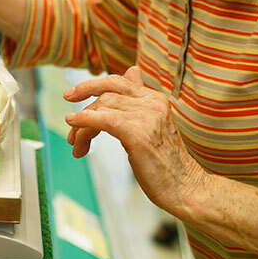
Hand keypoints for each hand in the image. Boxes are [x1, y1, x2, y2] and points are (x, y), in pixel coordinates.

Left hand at [64, 66, 209, 215]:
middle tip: (71, 134)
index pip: (116, 82)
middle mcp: (152, 104)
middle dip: (83, 113)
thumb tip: (132, 70)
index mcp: (155, 99)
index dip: (90, 85)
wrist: (187, 188)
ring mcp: (146, 118)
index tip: (70, 95)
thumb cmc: (167, 161)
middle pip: (105, 96)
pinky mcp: (138, 135)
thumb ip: (139, 97)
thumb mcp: (153, 123)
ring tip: (76, 146)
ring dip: (81, 127)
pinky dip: (85, 121)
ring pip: (101, 109)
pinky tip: (73, 125)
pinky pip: (104, 120)